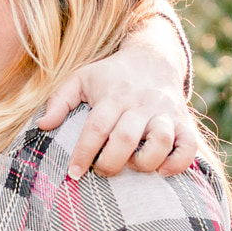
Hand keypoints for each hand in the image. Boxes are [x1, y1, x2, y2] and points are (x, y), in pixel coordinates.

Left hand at [40, 55, 198, 180]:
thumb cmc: (110, 76)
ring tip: (132, 165)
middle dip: (111, 162)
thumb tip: (42, 126)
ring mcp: (165, 112)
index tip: (73, 173)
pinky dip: (178, 163)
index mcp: (113, 96)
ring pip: (161, 141)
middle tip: (101, 170)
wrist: (153, 57)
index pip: (96, 127)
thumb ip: (59, 101)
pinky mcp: (184, 121)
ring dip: (145, 162)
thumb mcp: (81, 79)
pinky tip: (161, 169)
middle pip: (126, 138)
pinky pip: (189, 146)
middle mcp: (140, 104)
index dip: (84, 153)